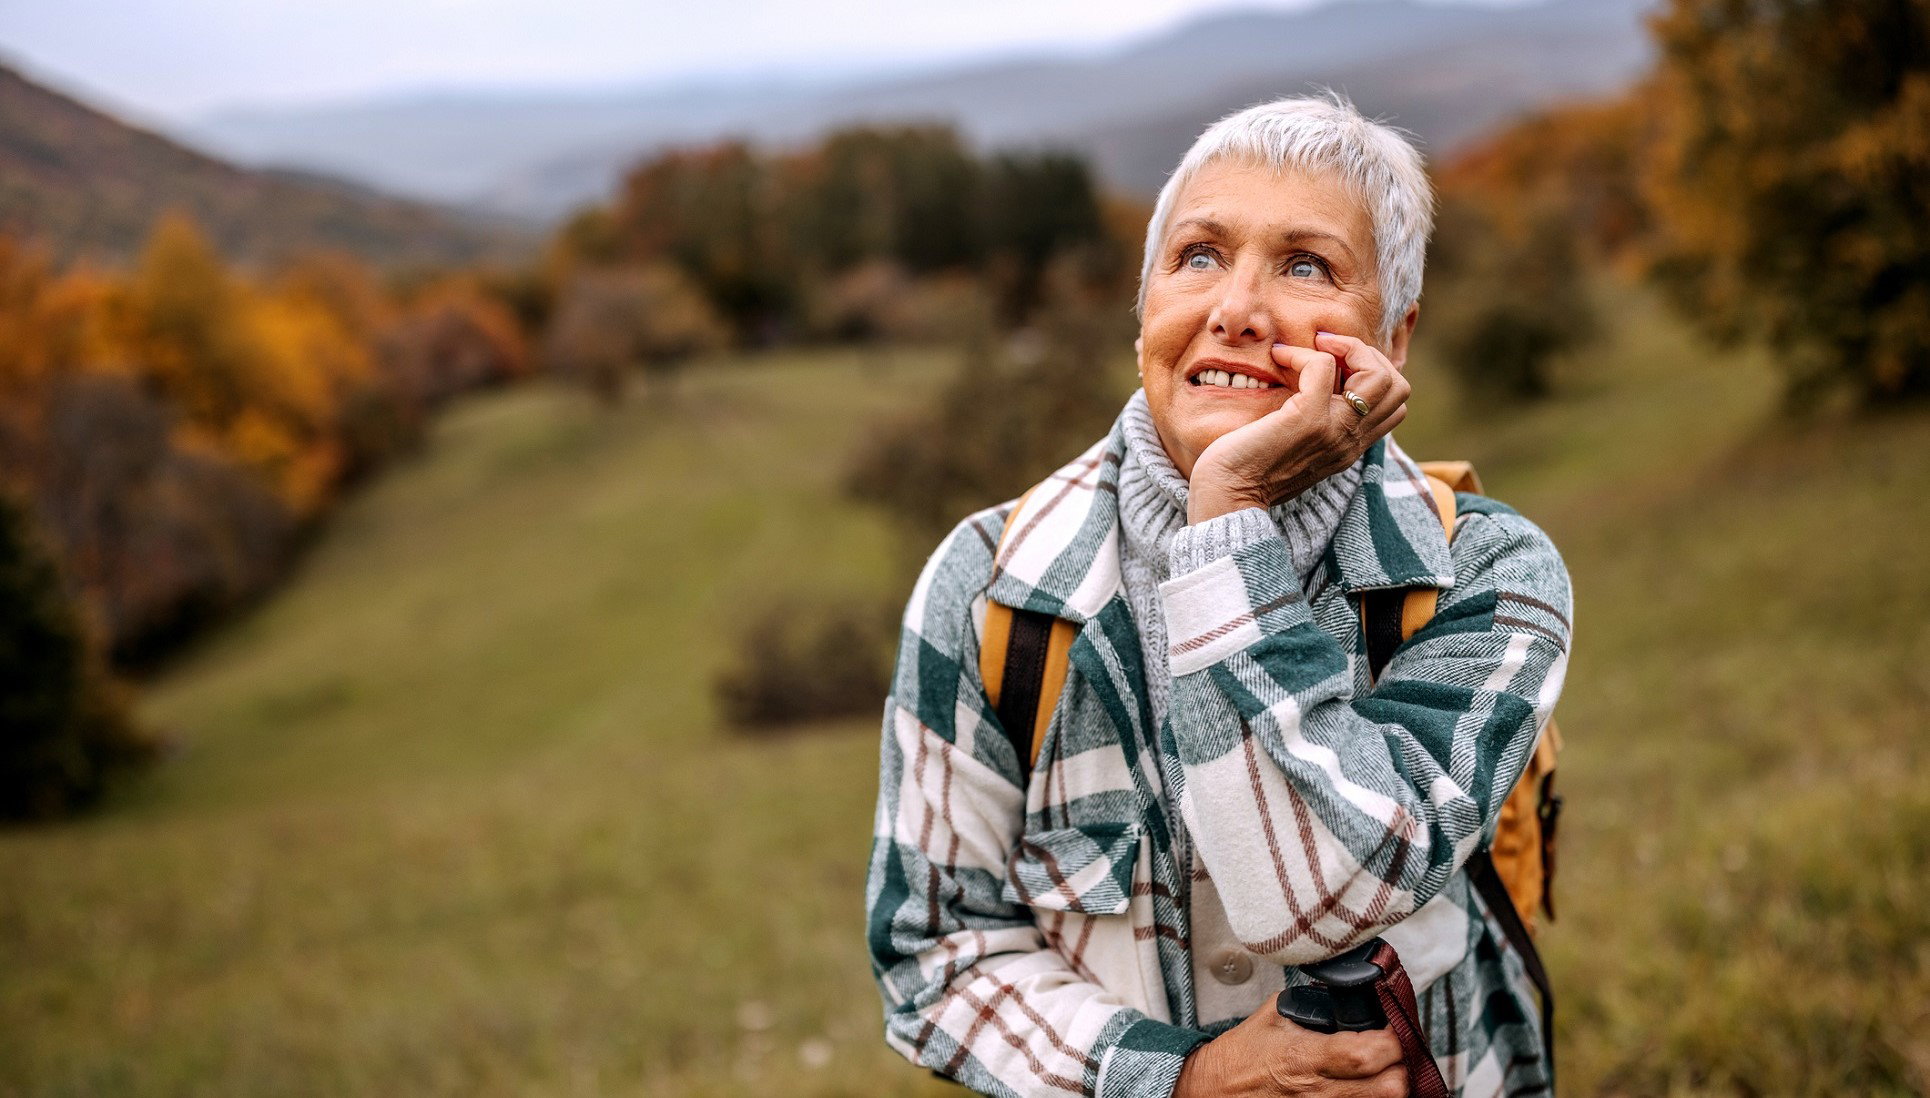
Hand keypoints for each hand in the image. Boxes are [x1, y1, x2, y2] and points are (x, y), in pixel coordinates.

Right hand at [1174, 998, 1406, 1097]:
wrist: (1211, 1091)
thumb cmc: (1240, 1056)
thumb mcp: (1273, 1015)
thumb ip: (1312, 1003)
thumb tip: (1345, 992)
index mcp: (1304, 1057)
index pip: (1364, 1055)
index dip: (1393, 1041)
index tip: (1395, 1027)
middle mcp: (1317, 1092)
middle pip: (1390, 1088)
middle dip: (1402, 1066)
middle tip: (1397, 1050)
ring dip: (1391, 1084)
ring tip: (1385, 1068)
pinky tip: (1366, 1085)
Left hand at [1186, 332, 1409, 524]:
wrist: (1227, 498)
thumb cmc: (1246, 470)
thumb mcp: (1294, 447)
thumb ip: (1314, 424)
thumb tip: (1309, 384)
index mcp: (1349, 448)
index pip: (1395, 405)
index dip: (1373, 374)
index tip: (1335, 365)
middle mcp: (1350, 441)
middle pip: (1398, 387)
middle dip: (1368, 356)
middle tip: (1329, 350)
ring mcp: (1334, 431)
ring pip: (1378, 375)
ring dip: (1348, 348)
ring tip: (1315, 347)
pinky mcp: (1308, 420)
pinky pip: (1323, 367)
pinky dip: (1303, 353)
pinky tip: (1279, 358)